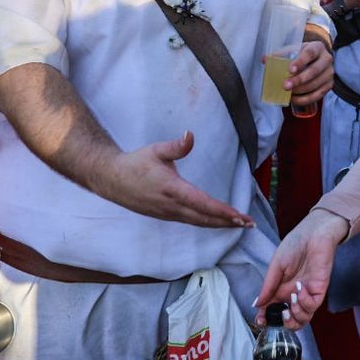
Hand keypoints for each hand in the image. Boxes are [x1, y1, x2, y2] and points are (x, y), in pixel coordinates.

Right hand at [93, 131, 254, 228]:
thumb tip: (190, 135)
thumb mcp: (155, 150)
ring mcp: (167, 214)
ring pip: (198, 222)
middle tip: (249, 223)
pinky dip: (206, 222)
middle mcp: (171, 206)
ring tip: (239, 224)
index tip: (240, 216)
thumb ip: (176, 146)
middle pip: (204, 218)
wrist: (111, 179)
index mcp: (172, 190)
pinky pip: (190, 221)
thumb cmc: (136, 163)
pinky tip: (216, 221)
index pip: (203, 204)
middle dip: (228, 221)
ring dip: (219, 224)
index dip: (223, 211)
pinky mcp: (165, 215)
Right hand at [255, 208, 346, 327]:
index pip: (273, 310)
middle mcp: (294, 294)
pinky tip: (300, 288)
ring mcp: (307, 293)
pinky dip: (305, 302)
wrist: (313, 233)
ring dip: (295, 314)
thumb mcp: (276, 266)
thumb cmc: (294, 245)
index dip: (267, 319)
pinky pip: (313, 306)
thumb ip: (268, 287)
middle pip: (291, 320)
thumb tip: (257, 305)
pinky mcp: (319, 289)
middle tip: (280, 314)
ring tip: (292, 299)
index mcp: (281, 289)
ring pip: (303, 318)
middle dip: (285, 323)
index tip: (260, 321)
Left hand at [283, 39, 332, 106]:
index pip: (310, 53)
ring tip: (288, 93)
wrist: (318, 59)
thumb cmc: (303, 54)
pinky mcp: (329, 85)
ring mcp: (329, 73)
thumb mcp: (294, 50)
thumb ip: (280, 55)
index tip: (290, 69)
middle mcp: (327, 59)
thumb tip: (264, 59)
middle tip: (285, 86)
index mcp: (317, 47)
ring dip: (300, 90)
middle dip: (299, 80)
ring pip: (316, 84)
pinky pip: (317, 95)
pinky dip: (305, 99)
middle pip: (314, 71)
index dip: (300, 62)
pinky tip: (294, 99)